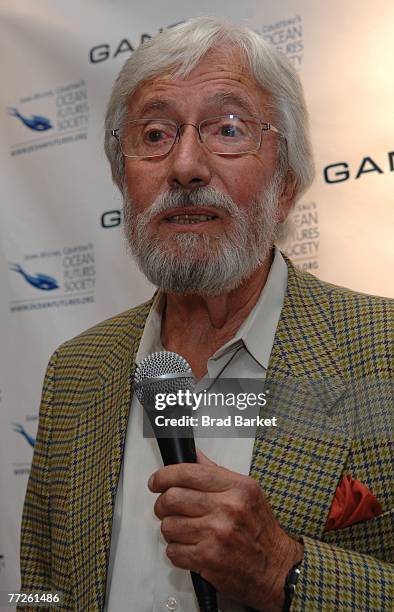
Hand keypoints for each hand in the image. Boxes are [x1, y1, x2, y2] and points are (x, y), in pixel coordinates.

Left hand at [148, 450, 302, 610]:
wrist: (277, 569)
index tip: (156, 481)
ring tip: (183, 530)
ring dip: (170, 529)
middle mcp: (227, 508)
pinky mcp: (208, 559)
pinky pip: (173, 551)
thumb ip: (217, 472)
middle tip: (166, 507)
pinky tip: (189, 547)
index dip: (164, 475)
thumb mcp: (247, 492)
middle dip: (162, 504)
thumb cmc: (261, 531)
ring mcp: (216, 534)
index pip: (188, 472)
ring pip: (169, 525)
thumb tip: (194, 456)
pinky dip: (176, 551)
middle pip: (172, 497)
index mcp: (236, 487)